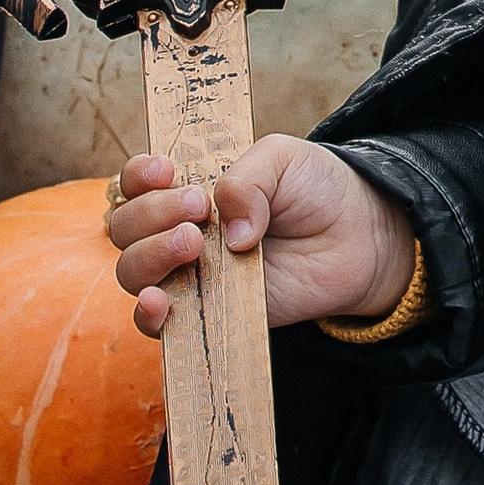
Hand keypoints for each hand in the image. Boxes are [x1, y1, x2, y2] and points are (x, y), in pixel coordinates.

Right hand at [108, 137, 417, 340]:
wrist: (359, 237)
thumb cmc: (316, 191)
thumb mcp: (283, 160)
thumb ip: (247, 179)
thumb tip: (230, 232)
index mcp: (186, 186)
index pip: (134, 183)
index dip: (138, 176)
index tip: (167, 172)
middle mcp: (177, 229)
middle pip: (124, 227)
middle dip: (152, 213)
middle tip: (198, 208)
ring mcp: (189, 273)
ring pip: (133, 271)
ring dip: (151, 255)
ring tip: (195, 243)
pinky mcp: (208, 313)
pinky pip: (156, 324)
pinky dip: (148, 314)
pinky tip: (161, 300)